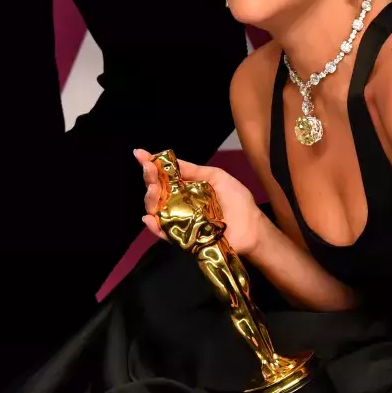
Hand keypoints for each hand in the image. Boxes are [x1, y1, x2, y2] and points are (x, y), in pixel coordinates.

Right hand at [134, 150, 265, 256]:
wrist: (251, 227)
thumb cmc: (237, 201)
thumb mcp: (216, 177)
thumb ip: (194, 170)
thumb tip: (170, 160)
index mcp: (187, 187)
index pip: (164, 175)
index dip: (151, 165)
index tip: (140, 154)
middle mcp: (179, 203)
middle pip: (156, 192)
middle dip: (149, 179)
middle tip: (148, 169)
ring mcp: (180, 220)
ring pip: (156, 211)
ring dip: (150, 199)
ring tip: (153, 188)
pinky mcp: (183, 238)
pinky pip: (164, 233)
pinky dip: (154, 227)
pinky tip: (149, 218)